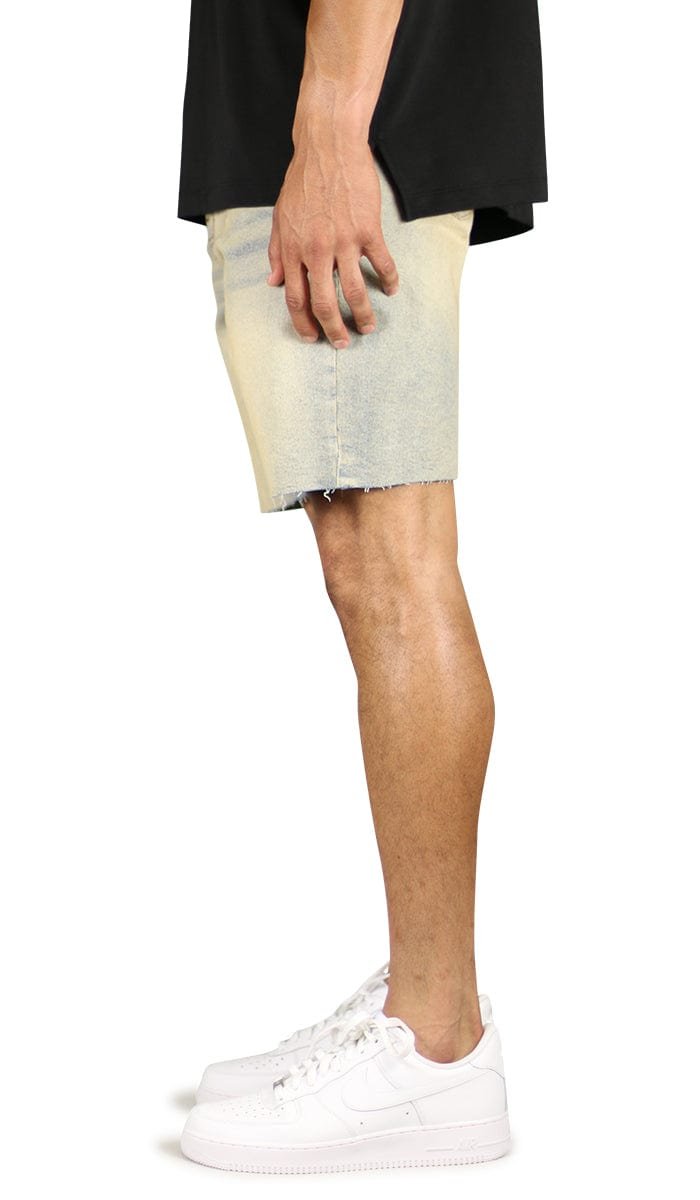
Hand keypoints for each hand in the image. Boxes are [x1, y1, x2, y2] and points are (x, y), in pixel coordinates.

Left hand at [266, 145, 399, 347]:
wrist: (328, 146)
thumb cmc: (303, 180)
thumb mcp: (280, 217)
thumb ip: (276, 252)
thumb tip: (273, 281)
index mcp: (293, 250)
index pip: (296, 299)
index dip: (303, 324)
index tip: (312, 337)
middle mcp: (316, 251)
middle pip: (324, 304)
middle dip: (333, 330)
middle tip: (342, 343)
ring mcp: (343, 241)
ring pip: (354, 292)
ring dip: (362, 315)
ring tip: (368, 327)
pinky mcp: (367, 230)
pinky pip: (381, 263)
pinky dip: (388, 280)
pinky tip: (391, 290)